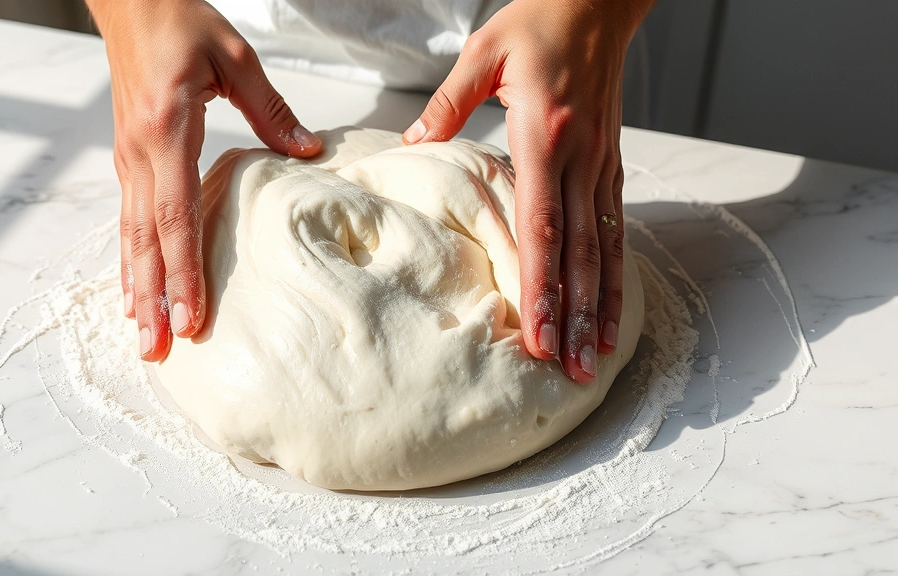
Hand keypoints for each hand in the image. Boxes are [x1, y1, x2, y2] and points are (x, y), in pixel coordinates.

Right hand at [87, 0, 321, 360]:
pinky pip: (129, 218)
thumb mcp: (234, 56)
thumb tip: (309, 151)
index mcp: (166, 133)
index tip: (192, 317)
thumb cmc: (178, 19)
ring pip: (132, 236)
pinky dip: (132, 258)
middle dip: (153, 300)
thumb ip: (271, 109)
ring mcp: (128, 158)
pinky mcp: (129, 157)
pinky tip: (136, 286)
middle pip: (147, 241)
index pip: (176, 217)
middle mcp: (138, 154)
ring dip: (138, 288)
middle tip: (158, 351)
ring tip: (144, 335)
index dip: (184, 272)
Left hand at [403, 0, 651, 382]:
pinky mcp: (611, 163)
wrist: (596, 0)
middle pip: (576, 251)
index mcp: (543, 135)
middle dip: (570, 314)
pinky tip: (612, 304)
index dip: (538, 285)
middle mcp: (580, 157)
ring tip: (594, 354)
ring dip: (599, 304)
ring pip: (604, 246)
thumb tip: (414, 143)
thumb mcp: (483, 53)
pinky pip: (616, 225)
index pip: (539, 226)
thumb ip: (447, 103)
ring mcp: (601, 163)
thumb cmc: (538, 23)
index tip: (533, 332)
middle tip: (567, 368)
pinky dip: (617, 270)